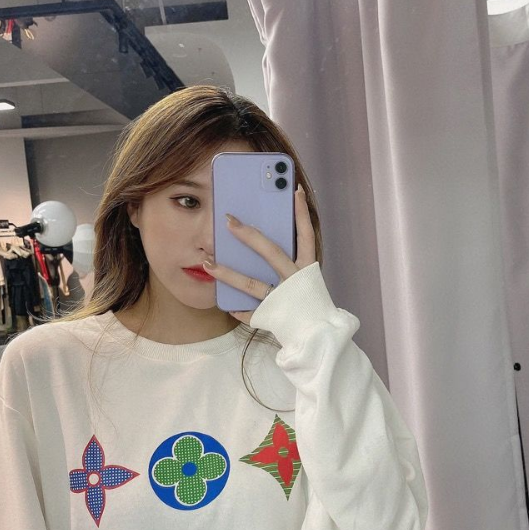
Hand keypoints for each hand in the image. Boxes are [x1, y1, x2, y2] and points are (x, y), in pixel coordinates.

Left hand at [201, 185, 315, 325]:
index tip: (293, 190)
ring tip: (207, 262)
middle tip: (229, 220)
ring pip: (251, 283)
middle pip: (271, 252)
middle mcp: (295, 280)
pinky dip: (237, 308)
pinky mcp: (272, 317)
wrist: (321, 339)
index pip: (305, 235)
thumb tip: (270, 239)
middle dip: (249, 236)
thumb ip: (292, 262)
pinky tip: (224, 303)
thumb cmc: (312, 305)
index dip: (301, 213)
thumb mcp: (307, 280)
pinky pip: (250, 312)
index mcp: (307, 269)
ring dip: (227, 273)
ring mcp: (282, 299)